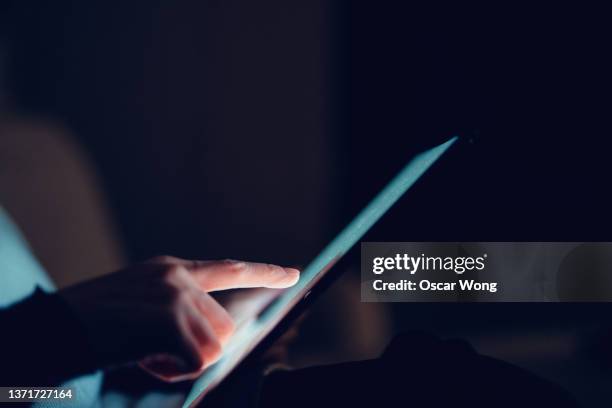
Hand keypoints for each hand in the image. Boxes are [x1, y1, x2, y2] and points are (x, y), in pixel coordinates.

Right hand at [59, 256, 299, 381]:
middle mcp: (178, 276)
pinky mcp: (166, 316)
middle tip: (159, 354)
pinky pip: (198, 359)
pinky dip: (174, 372)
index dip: (264, 272)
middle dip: (201, 349)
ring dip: (185, 362)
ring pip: (215, 345)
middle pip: (225, 326)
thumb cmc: (96, 324)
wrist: (51, 327)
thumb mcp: (141, 306)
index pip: (228, 268)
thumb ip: (179, 311)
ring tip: (148, 355)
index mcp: (172, 270)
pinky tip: (145, 363)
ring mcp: (173, 293)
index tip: (293, 275)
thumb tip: (213, 342)